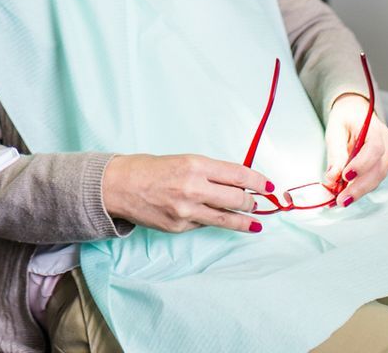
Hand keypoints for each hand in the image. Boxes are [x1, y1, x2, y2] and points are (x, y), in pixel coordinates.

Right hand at [102, 154, 267, 233]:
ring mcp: (187, 211)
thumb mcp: (183, 161)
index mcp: (196, 165)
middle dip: (251, 202)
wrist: (118, 185)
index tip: (269, 186)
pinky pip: (204, 225)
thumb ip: (209, 172)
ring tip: (253, 222)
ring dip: (244, 220)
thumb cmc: (149, 168)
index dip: (258, 181)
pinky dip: (211, 221)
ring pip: (227, 219)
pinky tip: (214, 218)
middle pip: (237, 198)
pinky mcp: (179, 227)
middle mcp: (194, 188)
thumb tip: (236, 184)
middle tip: (256, 202)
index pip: (239, 174)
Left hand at [322, 93, 387, 206]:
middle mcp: (387, 141)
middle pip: (379, 169)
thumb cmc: (345, 117)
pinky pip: (375, 177)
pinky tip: (347, 194)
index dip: (361, 165)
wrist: (356, 111)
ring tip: (341, 200)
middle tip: (341, 200)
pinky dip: (361, 187)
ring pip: (378, 177)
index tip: (346, 177)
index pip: (374, 149)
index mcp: (375, 128)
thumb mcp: (335, 130)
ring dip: (360, 190)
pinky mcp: (385, 162)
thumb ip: (335, 153)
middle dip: (359, 187)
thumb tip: (332, 177)